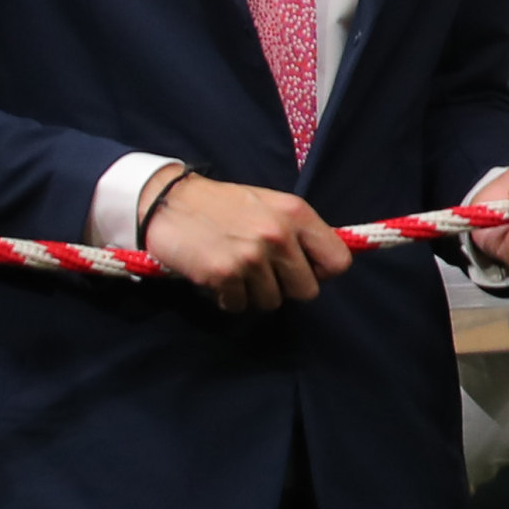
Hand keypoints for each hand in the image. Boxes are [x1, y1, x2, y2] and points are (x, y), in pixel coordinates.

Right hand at [143, 174, 350, 313]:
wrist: (169, 202)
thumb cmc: (223, 205)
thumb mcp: (271, 205)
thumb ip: (299, 231)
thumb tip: (324, 266)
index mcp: (297, 214)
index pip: (339, 261)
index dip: (322, 272)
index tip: (304, 270)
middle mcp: (278, 235)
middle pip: (306, 291)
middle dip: (286, 288)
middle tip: (264, 274)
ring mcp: (251, 256)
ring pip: (272, 302)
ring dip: (255, 294)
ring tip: (238, 273)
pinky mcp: (223, 274)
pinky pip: (240, 305)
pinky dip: (229, 298)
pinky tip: (219, 279)